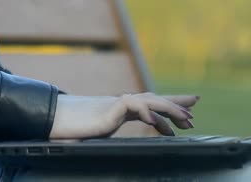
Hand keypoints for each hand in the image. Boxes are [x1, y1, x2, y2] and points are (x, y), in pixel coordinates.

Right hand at [49, 93, 198, 138]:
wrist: (54, 119)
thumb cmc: (72, 128)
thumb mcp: (99, 135)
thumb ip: (112, 135)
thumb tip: (122, 151)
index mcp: (121, 111)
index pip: (150, 106)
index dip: (169, 107)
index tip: (188, 111)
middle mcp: (122, 104)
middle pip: (155, 100)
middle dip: (176, 102)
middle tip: (196, 106)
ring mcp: (116, 104)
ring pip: (150, 101)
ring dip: (169, 108)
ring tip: (186, 118)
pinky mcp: (109, 108)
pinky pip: (133, 106)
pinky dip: (147, 112)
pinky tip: (157, 121)